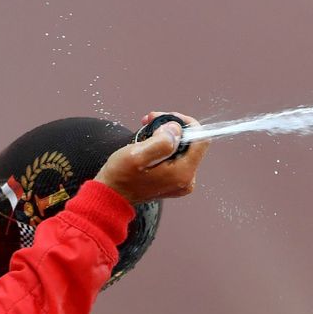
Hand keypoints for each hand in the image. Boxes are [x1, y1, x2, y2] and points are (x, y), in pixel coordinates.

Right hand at [94, 111, 210, 203]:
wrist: (112, 195)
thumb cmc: (121, 177)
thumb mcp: (138, 156)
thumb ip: (161, 141)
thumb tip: (176, 129)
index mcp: (182, 173)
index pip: (201, 140)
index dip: (186, 123)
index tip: (168, 118)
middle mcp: (186, 179)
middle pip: (192, 142)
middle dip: (172, 127)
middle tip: (151, 120)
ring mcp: (181, 180)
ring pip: (183, 147)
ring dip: (166, 133)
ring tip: (147, 128)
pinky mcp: (174, 180)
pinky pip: (176, 155)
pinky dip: (164, 144)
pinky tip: (149, 140)